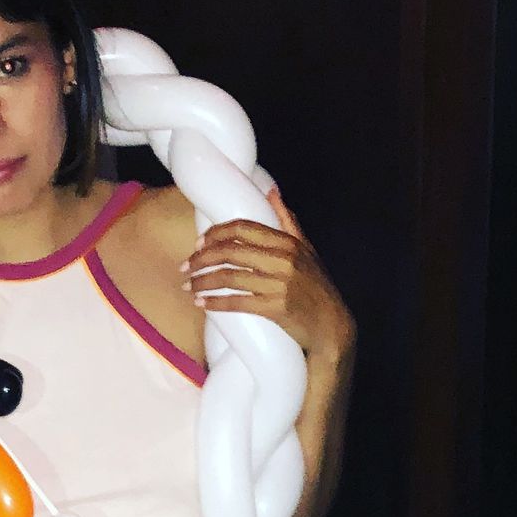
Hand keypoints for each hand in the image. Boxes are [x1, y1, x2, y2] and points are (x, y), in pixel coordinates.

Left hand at [180, 188, 355, 364]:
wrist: (331, 324)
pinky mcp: (276, 309)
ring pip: (230, 277)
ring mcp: (280, 284)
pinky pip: (238, 303)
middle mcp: (283, 259)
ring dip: (203, 282)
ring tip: (187, 286)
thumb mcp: (306, 249)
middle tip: (185, 267)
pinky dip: (216, 303)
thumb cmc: (316, 286)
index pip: (242, 229)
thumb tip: (272, 192)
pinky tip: (201, 303)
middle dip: (202, 258)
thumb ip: (287, 220)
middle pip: (231, 251)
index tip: (198, 243)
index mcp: (287, 242)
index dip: (216, 234)